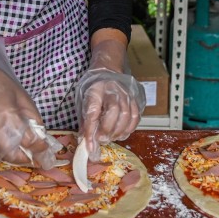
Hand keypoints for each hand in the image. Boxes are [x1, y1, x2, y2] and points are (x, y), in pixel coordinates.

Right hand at [0, 28, 59, 168]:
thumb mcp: (23, 97)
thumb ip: (33, 118)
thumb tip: (41, 137)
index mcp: (7, 116)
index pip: (27, 141)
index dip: (39, 147)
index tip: (46, 149)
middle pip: (12, 155)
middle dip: (25, 158)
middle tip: (36, 156)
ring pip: (1, 154)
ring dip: (14, 154)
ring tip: (24, 148)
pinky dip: (3, 146)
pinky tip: (8, 137)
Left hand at [76, 38, 145, 159]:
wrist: (107, 72)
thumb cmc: (93, 89)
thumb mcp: (83, 101)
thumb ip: (85, 121)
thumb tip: (84, 142)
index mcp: (95, 89)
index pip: (93, 111)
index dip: (91, 130)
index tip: (89, 145)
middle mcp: (113, 91)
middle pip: (113, 112)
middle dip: (107, 130)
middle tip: (101, 140)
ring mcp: (126, 95)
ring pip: (126, 116)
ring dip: (118, 132)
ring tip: (110, 138)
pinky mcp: (135, 100)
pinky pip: (135, 117)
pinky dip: (129, 129)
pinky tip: (120, 134)